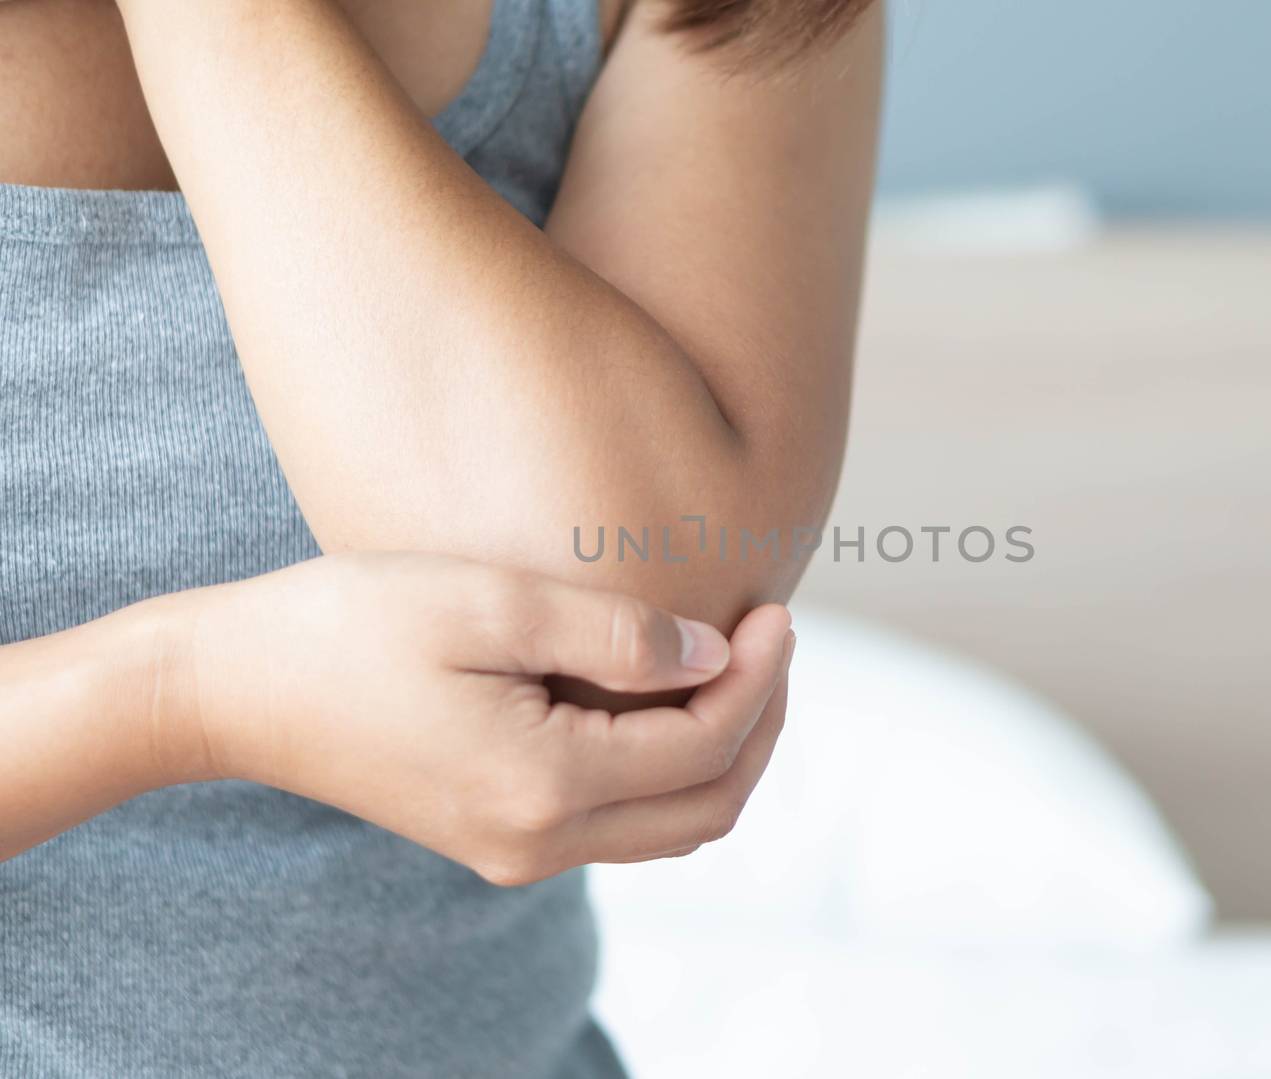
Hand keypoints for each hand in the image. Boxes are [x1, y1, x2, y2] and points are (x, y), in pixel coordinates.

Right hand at [155, 551, 793, 884]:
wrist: (231, 691)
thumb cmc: (347, 627)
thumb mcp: (489, 603)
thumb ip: (615, 634)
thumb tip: (711, 656)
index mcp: (543, 786)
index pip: (703, 746)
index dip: (758, 679)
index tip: (777, 609)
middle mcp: (539, 842)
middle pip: (706, 807)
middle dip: (760, 723)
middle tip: (775, 638)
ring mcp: (516, 852)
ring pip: (670, 825)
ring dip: (723, 751)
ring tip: (738, 664)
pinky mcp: (497, 837)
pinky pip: (622, 821)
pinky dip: (671, 769)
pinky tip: (670, 699)